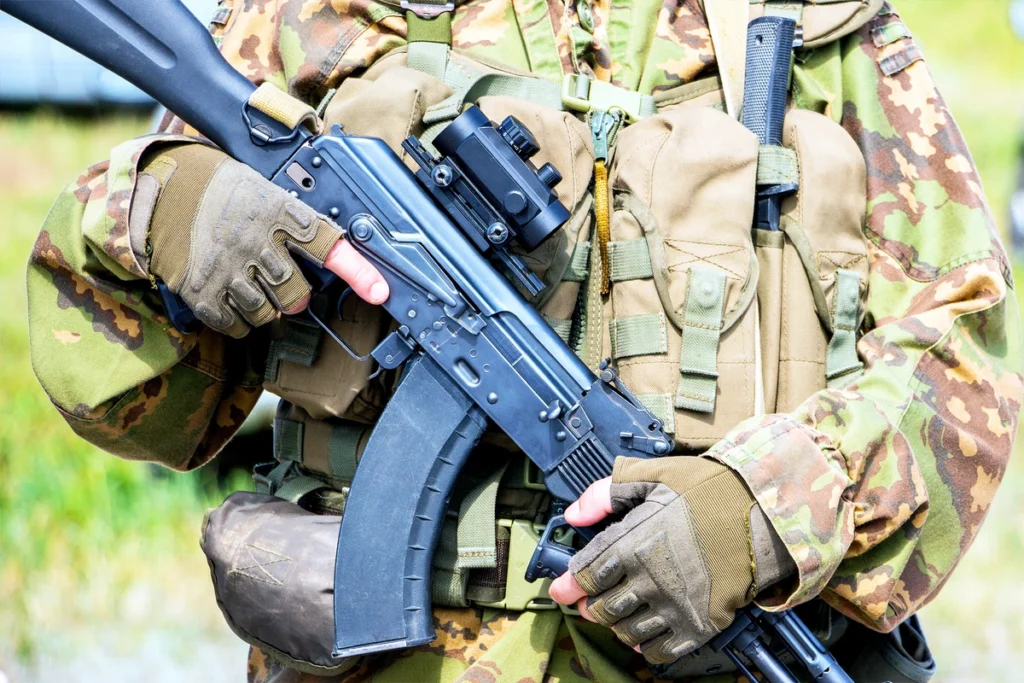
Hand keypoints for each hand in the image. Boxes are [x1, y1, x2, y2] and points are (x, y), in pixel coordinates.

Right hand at [133, 143, 388, 336]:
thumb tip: (340, 255)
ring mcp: (226, 268)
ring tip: (251, 284)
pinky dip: (239, 320)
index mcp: (277, 212)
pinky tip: (231, 297)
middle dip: (296, 297)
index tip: (380, 292)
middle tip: (283, 284)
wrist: (162, 187)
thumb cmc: (224, 191)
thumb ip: (297, 223)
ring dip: (266, 307)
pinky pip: (237, 326)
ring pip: (268, 313)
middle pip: (297, 294)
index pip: (328, 244)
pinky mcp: (200, 290)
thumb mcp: (265, 190)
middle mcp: (254, 241)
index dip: (358, 271)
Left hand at [548, 457, 794, 664]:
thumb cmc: (708, 490)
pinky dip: (646, 645)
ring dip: (617, 625)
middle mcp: (650, 579)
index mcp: (633, 542)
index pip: (586, 574)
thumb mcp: (652, 476)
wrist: (764, 512)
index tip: (562, 589)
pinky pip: (661, 650)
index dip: (569, 585)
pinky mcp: (699, 624)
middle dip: (591, 605)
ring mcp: (675, 605)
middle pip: (603, 607)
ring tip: (619, 614)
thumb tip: (573, 514)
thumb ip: (605, 493)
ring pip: (627, 630)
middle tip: (590, 602)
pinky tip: (644, 633)